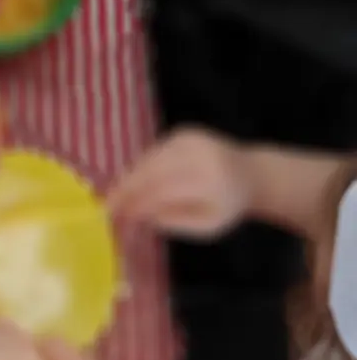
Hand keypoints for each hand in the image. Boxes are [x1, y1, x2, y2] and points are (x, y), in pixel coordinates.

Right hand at [108, 130, 254, 238]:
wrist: (251, 174)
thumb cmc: (227, 206)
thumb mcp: (206, 226)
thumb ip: (173, 222)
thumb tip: (139, 216)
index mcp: (210, 182)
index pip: (162, 192)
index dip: (136, 204)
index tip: (118, 216)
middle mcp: (200, 155)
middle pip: (152, 172)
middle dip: (126, 189)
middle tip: (106, 205)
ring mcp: (192, 139)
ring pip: (149, 159)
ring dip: (129, 177)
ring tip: (114, 196)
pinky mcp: (185, 133)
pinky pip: (154, 151)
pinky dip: (140, 166)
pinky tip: (130, 181)